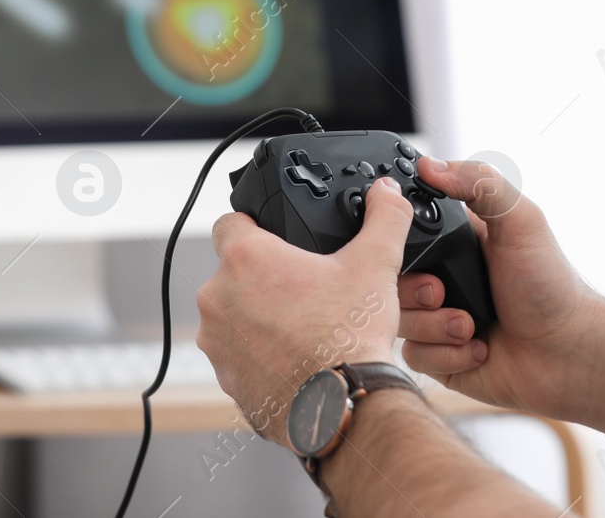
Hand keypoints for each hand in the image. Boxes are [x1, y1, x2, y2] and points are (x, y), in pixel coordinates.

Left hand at [197, 176, 414, 447]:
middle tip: (303, 287)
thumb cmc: (349, 339)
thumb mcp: (375, 264)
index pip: (229, 222)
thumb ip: (383, 218)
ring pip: (233, 316)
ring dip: (258, 316)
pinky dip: (260, 354)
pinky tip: (295, 357)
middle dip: (263, 277)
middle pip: (233, 272)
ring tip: (302, 325)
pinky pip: (238, 355)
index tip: (274, 236)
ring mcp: (217, 344)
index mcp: (245, 260)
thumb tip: (387, 192)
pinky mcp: (227, 379)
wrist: (344, 411)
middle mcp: (218, 299)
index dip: (253, 224)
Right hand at [398, 157, 603, 420]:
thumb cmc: (552, 286)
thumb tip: (431, 165)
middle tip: (442, 291)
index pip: (401, 232)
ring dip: (435, 324)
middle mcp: (442, 277)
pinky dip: (446, 354)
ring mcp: (437, 317)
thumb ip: (480, 183)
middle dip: (415, 288)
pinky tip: (477, 348)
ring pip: (398, 318)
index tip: (405, 243)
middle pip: (389, 277)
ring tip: (469, 324)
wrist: (568, 353)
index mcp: (454, 242)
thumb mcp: (521, 221)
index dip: (395, 237)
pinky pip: (414, 354)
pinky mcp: (439, 356)